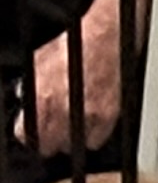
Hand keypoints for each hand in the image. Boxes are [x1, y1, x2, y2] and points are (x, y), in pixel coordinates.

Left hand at [24, 3, 124, 154]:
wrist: (106, 37)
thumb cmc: (75, 45)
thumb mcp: (39, 63)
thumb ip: (29, 86)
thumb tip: (24, 97)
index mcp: (41, 98)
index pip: (25, 134)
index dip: (28, 133)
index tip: (32, 132)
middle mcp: (63, 109)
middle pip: (49, 145)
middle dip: (48, 139)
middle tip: (51, 132)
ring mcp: (87, 114)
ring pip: (73, 144)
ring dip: (71, 138)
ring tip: (71, 127)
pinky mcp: (108, 114)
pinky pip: (97, 138)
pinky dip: (93, 135)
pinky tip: (90, 124)